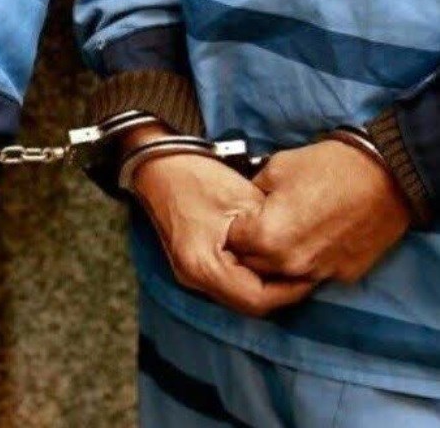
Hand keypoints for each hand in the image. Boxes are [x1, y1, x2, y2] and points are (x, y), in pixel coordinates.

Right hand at [126, 126, 312, 316]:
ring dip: (266, 284)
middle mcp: (193, 277)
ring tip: (289, 263)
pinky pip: (229, 283)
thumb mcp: (243, 200)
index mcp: (203, 265)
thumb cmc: (197, 177)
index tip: (312, 274)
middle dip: (280, 290)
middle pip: (247, 303)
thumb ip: (270, 232)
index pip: (256, 299)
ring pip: (239, 296)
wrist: (158, 166)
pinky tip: (266, 257)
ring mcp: (190, 273)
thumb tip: (301, 251)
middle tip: (306, 270)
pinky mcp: (192, 265)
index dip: (289, 291)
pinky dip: (250, 276)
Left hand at [226, 140, 410, 283]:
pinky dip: (308, 261)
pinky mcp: (342, 274)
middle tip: (261, 224)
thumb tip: (242, 204)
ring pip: (282, 274)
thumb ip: (251, 193)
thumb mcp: (275, 168)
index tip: (242, 217)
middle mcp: (289, 263)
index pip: (231, 243)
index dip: (235, 227)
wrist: (386, 176)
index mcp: (266, 237)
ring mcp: (317, 272)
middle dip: (251, 246)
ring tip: (289, 231)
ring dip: (278, 258)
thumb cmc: (329, 168)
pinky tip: (315, 238)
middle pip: (253, 264)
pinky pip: (313, 274)